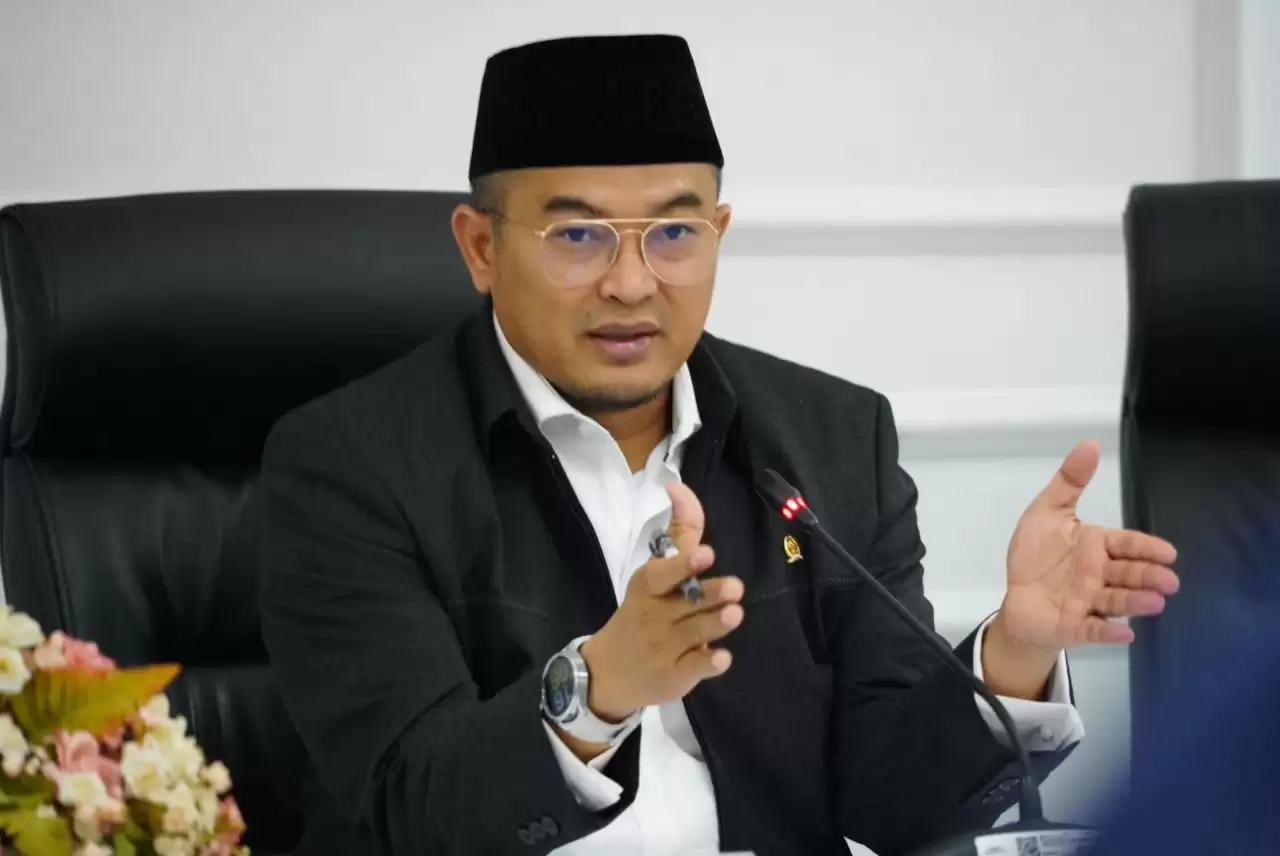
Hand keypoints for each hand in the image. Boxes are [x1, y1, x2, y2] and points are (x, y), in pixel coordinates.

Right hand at [580, 481, 743, 721]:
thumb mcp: (652, 574)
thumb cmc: (640, 613)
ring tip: (734, 613)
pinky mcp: (677, 675)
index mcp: (648, 588)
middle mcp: (656, 615)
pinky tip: (721, 657)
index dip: (684, 564)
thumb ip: (677, 534)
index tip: (706, 553)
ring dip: (716, 623)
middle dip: (710, 594)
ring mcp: (666, 647)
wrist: (609, 672)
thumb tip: (678, 485)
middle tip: (734, 587)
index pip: (662, 573)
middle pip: (686, 602)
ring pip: (696, 632)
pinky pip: (696, 668)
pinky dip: (708, 662)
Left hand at [998, 439, 1179, 653]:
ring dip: (1135, 602)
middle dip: (1148, 576)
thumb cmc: (1036, 555)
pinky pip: (1092, 630)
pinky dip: (1107, 632)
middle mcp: (1099, 576)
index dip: (1145, 549)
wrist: (1018, 599)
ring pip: (1115, 601)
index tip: (1168, 552)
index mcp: (1096, 547)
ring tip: (1156, 602)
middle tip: (1169, 580)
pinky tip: (1124, 633)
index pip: (1126, 545)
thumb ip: (1069, 481)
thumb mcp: (1047, 512)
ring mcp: (1089, 603)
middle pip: (1127, 574)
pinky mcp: (1075, 627)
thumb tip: (1090, 443)